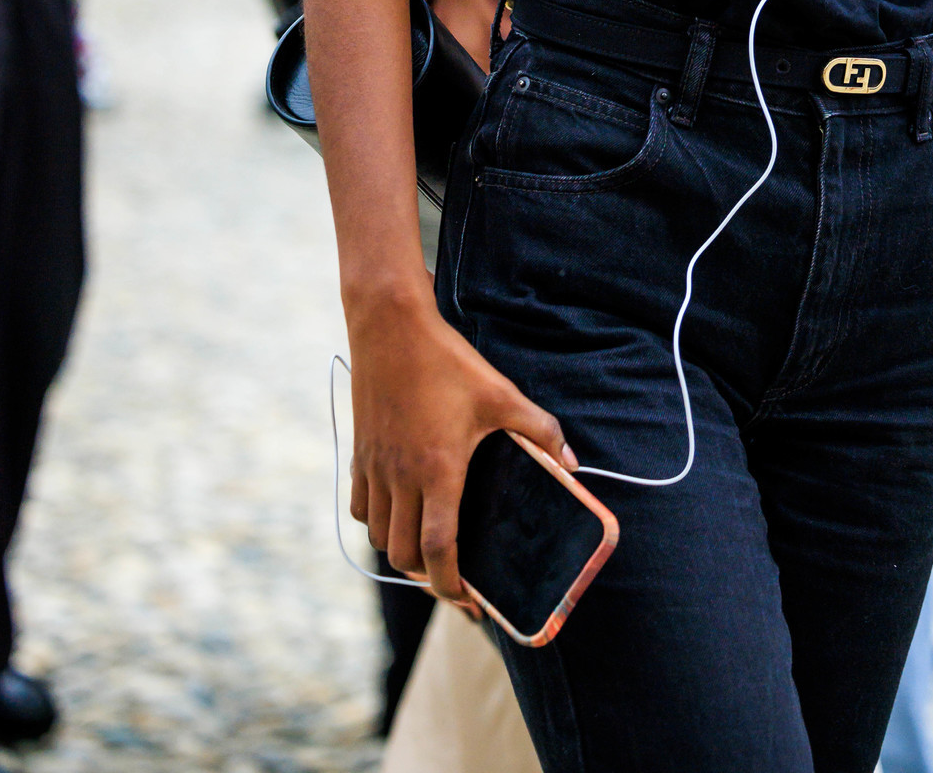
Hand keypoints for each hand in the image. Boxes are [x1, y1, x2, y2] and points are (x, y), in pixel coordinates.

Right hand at [346, 286, 574, 603]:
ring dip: (403, 553)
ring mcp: (375, 467)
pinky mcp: (360, 454)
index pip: (438, 551)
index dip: (453, 588)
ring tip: (429, 551)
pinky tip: (399, 514)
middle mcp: (400, 478)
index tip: (471, 605)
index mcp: (438, 471)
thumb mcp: (502, 393)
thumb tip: (573, 462)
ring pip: (380, 536)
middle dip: (430, 577)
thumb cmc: (447, 361)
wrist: (390, 327)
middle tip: (455, 579)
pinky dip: (378, 523)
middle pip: (405, 556)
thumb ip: (540, 430)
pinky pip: (361, 508)